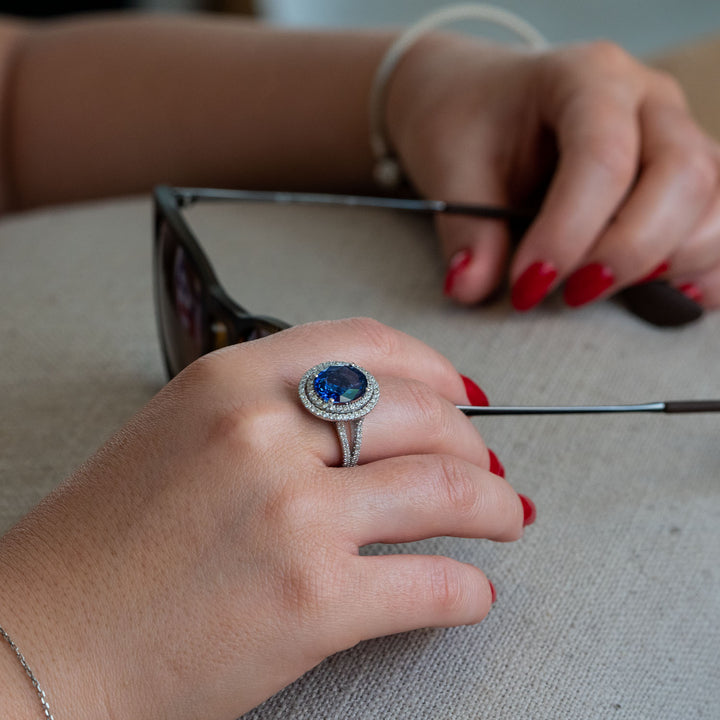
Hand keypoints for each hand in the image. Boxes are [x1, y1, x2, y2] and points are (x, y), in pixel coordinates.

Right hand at [0, 318, 528, 719]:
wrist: (45, 638)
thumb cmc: (103, 543)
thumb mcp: (179, 432)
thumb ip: (267, 408)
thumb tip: (357, 414)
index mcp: (231, 383)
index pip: (369, 345)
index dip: (434, 367)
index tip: (460, 392)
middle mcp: (266, 435)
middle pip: (424, 414)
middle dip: (474, 443)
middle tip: (486, 466)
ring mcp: (294, 515)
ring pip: (446, 488)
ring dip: (493, 505)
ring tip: (504, 517)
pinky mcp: (314, 600)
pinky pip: (431, 583)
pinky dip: (467, 589)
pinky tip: (470, 591)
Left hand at [386, 35, 719, 309]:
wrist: (483, 101)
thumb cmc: (469, 121)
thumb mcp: (451, 167)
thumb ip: (467, 230)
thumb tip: (470, 288)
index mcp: (587, 79)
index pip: (603, 158)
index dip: (570, 233)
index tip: (528, 284)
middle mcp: (648, 101)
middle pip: (683, 177)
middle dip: (629, 252)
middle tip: (570, 294)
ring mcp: (675, 135)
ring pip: (714, 202)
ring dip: (668, 263)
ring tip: (599, 289)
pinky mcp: (682, 175)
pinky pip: (719, 221)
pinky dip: (702, 265)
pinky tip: (664, 294)